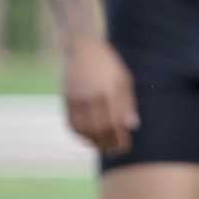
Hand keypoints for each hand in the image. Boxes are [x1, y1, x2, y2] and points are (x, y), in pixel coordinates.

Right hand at [61, 36, 138, 155]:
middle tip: (114, 151)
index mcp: (110, 92)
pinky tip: (87, 139)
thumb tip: (132, 127)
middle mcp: (92, 96)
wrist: (82, 46)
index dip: (120, 140)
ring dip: (93, 142)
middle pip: (100, 130)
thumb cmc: (109, 65)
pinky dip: (78, 135)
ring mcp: (77, 97)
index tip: (125, 147)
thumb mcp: (124, 81)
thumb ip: (128, 104)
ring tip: (102, 147)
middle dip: (108, 144)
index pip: (116, 124)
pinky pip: (70, 122)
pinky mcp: (66, 97)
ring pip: (84, 129)